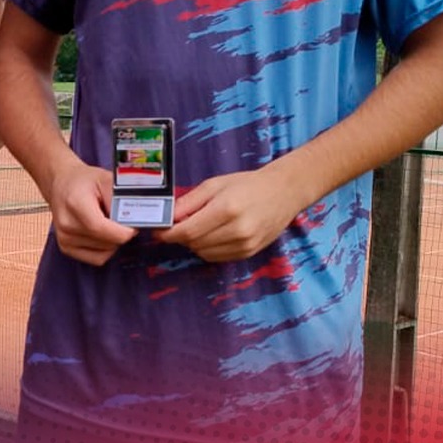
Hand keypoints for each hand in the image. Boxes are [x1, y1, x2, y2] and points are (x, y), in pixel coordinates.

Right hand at [47, 159, 135, 265]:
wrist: (61, 184)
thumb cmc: (84, 181)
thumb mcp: (105, 179)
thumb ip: (120, 198)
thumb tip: (136, 217)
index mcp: (75, 204)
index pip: (101, 228)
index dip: (123, 231)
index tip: (134, 225)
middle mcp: (67, 224)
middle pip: (107, 242)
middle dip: (121, 234)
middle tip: (121, 220)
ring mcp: (65, 239)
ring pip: (105, 252)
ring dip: (113, 240)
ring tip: (107, 222)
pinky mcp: (66, 248)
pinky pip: (97, 259)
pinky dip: (106, 249)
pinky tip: (103, 234)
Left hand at [155, 165, 306, 262]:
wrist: (283, 192)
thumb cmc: (247, 184)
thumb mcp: (214, 184)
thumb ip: (189, 201)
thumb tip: (168, 216)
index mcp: (227, 209)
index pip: (188, 231)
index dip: (169, 234)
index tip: (158, 231)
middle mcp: (237, 230)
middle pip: (194, 243)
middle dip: (181, 236)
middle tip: (179, 224)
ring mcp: (245, 244)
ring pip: (204, 253)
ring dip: (194, 243)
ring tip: (200, 226)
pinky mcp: (250, 253)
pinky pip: (217, 258)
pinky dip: (208, 249)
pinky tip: (213, 234)